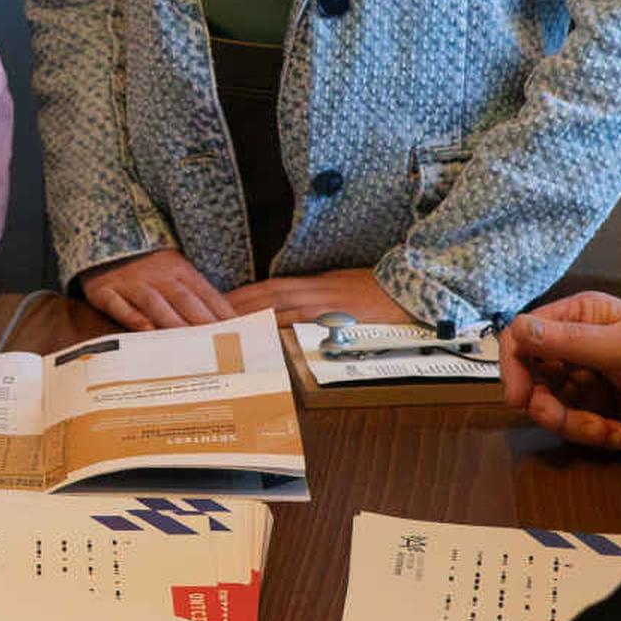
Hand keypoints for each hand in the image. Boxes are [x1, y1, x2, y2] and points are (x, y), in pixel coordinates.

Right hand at [78, 246, 234, 331]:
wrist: (103, 236)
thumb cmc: (146, 264)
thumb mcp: (174, 270)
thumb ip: (196, 294)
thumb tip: (226, 320)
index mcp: (179, 269)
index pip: (205, 293)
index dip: (222, 313)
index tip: (238, 333)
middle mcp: (157, 275)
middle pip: (184, 300)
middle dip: (202, 322)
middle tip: (219, 346)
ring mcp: (131, 283)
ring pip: (155, 304)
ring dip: (173, 323)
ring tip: (189, 346)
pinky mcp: (105, 291)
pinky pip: (119, 304)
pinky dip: (132, 317)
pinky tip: (145, 330)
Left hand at [230, 270, 410, 327]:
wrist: (408, 287)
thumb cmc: (377, 289)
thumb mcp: (342, 285)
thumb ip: (316, 292)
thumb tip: (290, 301)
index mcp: (315, 282)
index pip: (271, 286)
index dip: (244, 294)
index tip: (220, 302)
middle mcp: (316, 291)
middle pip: (268, 297)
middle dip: (239, 306)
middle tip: (211, 316)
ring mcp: (326, 305)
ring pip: (281, 309)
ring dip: (253, 319)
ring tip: (228, 328)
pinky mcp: (338, 319)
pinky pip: (305, 324)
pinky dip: (283, 330)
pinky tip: (265, 338)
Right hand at [496, 290, 620, 451]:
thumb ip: (569, 341)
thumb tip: (517, 329)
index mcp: (579, 317)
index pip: (522, 337)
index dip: (513, 367)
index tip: (518, 397)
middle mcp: (577, 346)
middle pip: (531, 378)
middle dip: (546, 405)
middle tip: (562, 420)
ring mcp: (588, 380)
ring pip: (552, 408)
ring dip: (575, 426)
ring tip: (608, 430)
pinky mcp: (601, 410)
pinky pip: (577, 427)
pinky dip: (595, 436)